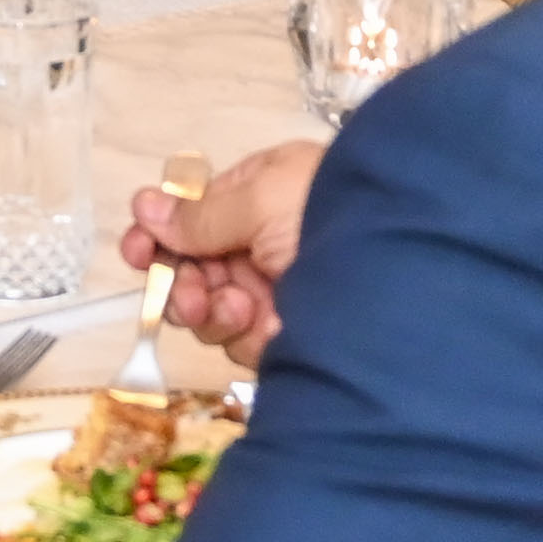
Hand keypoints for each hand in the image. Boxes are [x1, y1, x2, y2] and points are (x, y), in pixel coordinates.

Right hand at [119, 138, 320, 360]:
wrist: (406, 271)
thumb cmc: (336, 213)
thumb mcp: (264, 199)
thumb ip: (202, 213)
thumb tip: (145, 206)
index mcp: (258, 197)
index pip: (191, 218)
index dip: (158, 238)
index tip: (136, 253)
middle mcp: (262, 244)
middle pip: (191, 272)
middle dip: (181, 286)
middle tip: (190, 297)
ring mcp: (275, 292)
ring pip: (210, 314)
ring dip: (213, 313)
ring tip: (241, 307)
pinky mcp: (288, 336)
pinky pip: (241, 344)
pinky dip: (247, 337)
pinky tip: (269, 326)